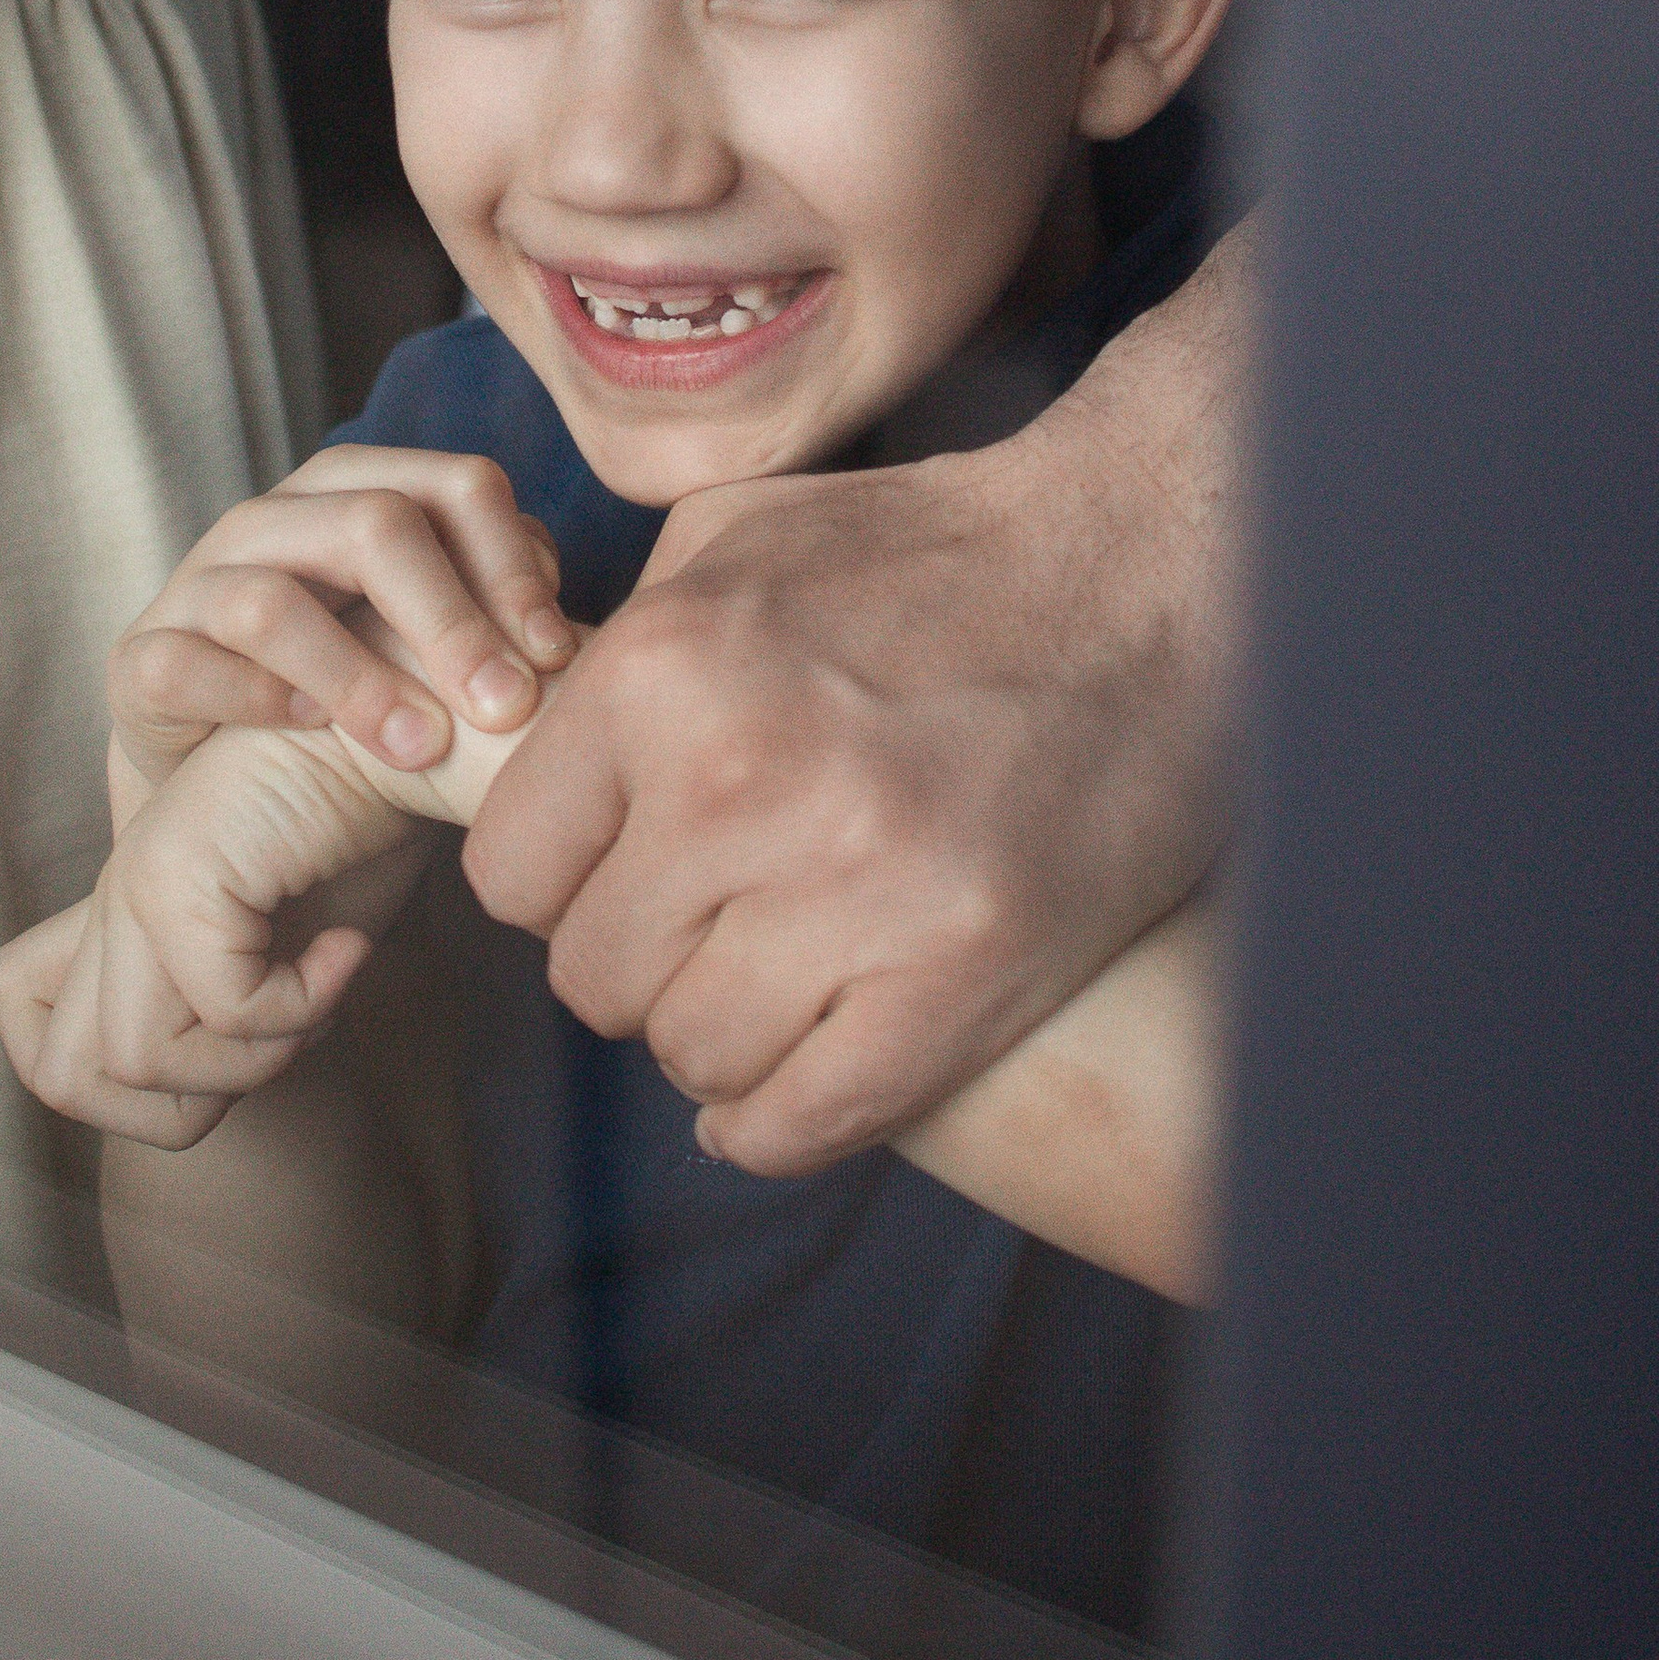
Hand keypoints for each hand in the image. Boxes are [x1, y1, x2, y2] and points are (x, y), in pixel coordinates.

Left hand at [0, 731, 432, 1146]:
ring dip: (252, 1058)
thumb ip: (221, 1017)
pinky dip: (305, 1006)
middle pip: (67, 1078)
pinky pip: (226, 1010)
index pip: (45, 1052)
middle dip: (187, 1103)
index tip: (238, 1047)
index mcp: (126, 917)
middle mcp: (115, 898)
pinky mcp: (179, 872)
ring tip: (316, 990)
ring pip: (137, 1059)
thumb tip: (188, 1113)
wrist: (419, 739)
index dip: (135, 1096)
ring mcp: (136, 882)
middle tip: (276, 1038)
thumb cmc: (366, 839)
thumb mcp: (282, 952)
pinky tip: (347, 948)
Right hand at [108, 445, 575, 790]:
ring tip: (418, 747)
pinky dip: (250, 697)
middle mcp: (276, 522)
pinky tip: (308, 734)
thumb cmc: (362, 712)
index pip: (454, 486)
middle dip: (451, 618)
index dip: (513, 564)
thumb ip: (500, 619)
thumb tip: (580, 630)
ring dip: (357, 674)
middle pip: (372, 524)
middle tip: (504, 708)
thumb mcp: (437, 655)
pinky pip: (182, 665)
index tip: (556, 656)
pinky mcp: (141, 659)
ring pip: (270, 596)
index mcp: (360, 496)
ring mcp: (198, 584)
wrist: (227, 799)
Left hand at [462, 223, 1252, 1169]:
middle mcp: (734, 781)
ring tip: (782, 970)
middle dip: (643, 958)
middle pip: (594, 978)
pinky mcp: (961, 976)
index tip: (626, 868)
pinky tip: (797, 1075)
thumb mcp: (735, 539)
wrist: (1147, 573)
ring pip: (691, 1053)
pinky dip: (781, 1121)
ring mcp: (853, 890)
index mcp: (660, 668)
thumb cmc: (935, 549)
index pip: (511, 872)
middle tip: (718, 918)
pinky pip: (802, 1120)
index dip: (564, 881)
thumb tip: (527, 738)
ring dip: (722, 1032)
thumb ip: (620, 649)